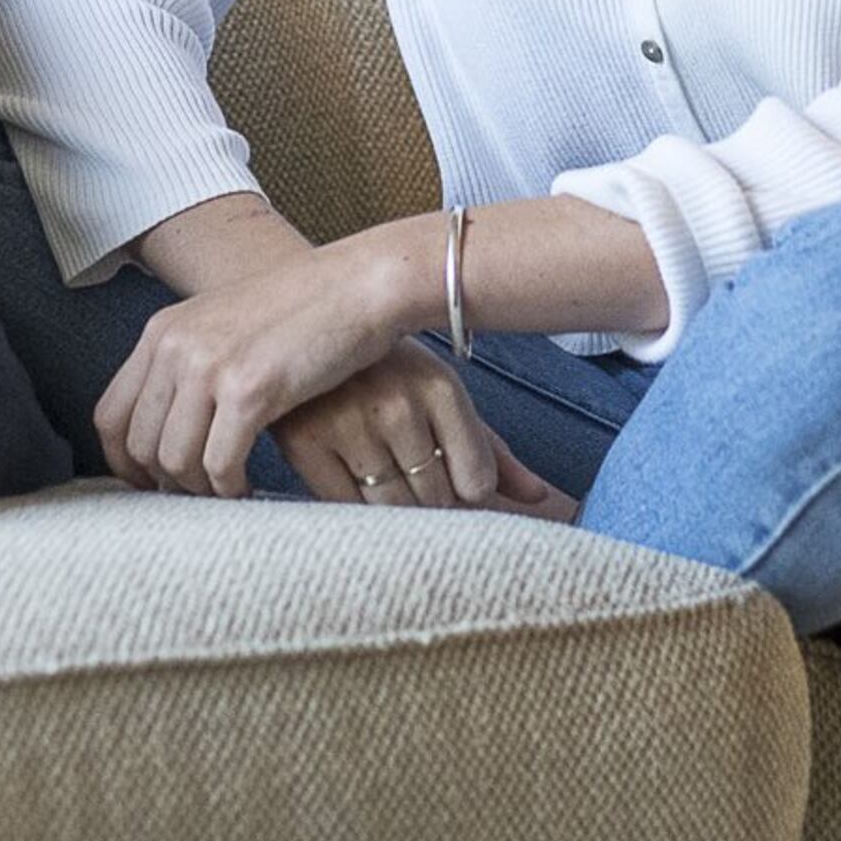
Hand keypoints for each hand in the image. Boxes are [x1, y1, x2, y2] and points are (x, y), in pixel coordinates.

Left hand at [91, 241, 562, 511]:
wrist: (358, 285)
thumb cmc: (303, 311)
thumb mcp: (226, 327)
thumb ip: (189, 366)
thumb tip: (168, 432)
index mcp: (162, 331)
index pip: (110, 416)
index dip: (124, 465)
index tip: (150, 488)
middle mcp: (175, 346)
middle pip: (140, 446)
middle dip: (166, 484)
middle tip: (199, 498)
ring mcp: (209, 367)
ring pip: (176, 463)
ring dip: (201, 490)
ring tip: (229, 493)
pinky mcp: (249, 391)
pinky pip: (219, 465)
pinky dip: (231, 489)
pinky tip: (249, 489)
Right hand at [273, 346, 573, 516]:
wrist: (299, 332)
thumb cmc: (382, 373)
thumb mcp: (438, 396)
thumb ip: (490, 450)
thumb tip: (542, 498)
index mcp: (438, 384)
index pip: (477, 480)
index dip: (467, 493)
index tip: (449, 477)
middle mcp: (396, 402)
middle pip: (436, 499)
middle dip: (429, 501)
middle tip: (408, 477)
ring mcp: (347, 423)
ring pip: (392, 508)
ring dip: (392, 508)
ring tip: (380, 476)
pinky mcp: (304, 443)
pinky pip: (344, 507)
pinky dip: (351, 507)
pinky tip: (349, 479)